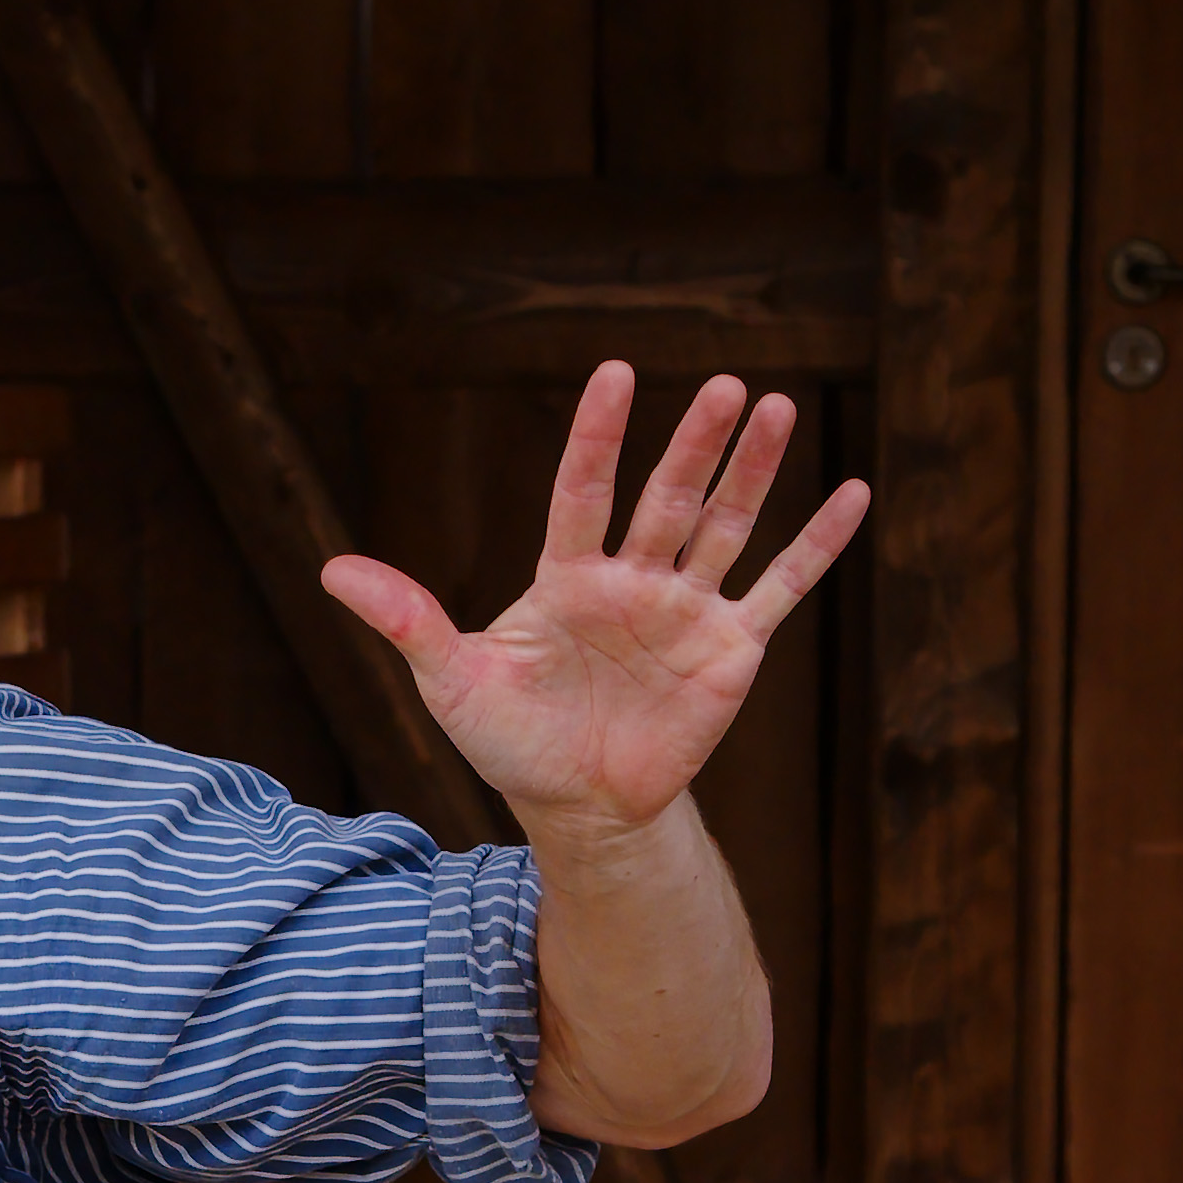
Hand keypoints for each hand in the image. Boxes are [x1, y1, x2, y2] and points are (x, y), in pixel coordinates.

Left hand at [322, 366, 868, 852]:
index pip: (582, 490)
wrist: (578, 809)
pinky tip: (852, 493)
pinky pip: (781, 588)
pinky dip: (818, 544)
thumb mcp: (452, 681)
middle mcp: (632, 578)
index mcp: (566, 576)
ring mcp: (686, 610)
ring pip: (727, 525)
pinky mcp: (730, 650)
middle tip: (724, 381)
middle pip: (669, 497)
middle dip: (694, 442)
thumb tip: (330, 571)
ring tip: (777, 406)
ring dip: (753, 470)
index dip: (597, 436)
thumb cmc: (511, 742)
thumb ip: (408, 620)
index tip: (613, 373)